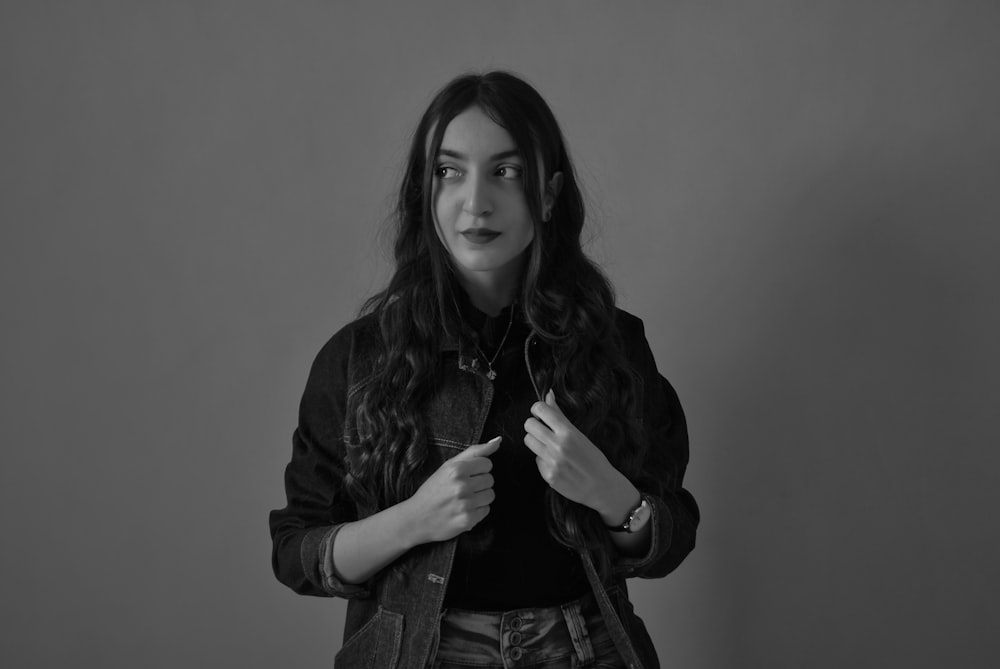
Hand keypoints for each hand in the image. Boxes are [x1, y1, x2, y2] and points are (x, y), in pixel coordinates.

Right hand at [403, 436, 499, 543]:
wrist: (416, 518)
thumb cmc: (433, 490)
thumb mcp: (448, 466)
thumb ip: (475, 452)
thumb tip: (498, 440)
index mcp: (456, 470)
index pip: (487, 463)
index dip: (478, 469)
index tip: (466, 475)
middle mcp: (461, 486)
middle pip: (490, 479)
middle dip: (479, 483)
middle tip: (463, 488)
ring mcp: (465, 504)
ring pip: (490, 495)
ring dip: (480, 497)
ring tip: (464, 499)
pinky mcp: (468, 520)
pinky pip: (486, 510)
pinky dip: (477, 511)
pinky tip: (463, 510)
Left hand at [523, 390, 637, 524]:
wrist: (602, 486)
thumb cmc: (593, 458)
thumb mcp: (579, 434)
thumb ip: (559, 415)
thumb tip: (548, 395)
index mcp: (568, 432)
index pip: (540, 410)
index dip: (538, 409)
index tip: (542, 413)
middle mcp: (558, 446)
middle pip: (529, 424)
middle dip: (534, 425)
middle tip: (543, 430)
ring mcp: (552, 462)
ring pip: (528, 441)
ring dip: (536, 441)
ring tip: (549, 446)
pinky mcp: (548, 476)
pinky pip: (536, 460)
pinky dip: (543, 460)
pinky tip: (556, 464)